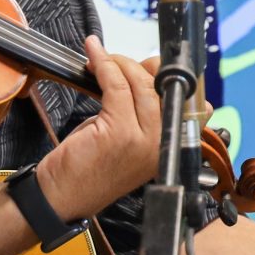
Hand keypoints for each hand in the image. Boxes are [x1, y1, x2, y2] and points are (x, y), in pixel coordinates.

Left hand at [38, 39, 160, 218]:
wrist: (63, 198)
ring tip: (101, 59)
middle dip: (139, 65)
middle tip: (116, 61)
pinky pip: (116, 86)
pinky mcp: (120, 132)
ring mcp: (145, 139)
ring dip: (119, 63)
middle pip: (164, 87)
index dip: (171, 78)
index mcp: (172, 146)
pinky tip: (94, 57)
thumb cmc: (92, 168)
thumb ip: (144, 112)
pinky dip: (104, 66)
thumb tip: (143, 73)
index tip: (148, 67)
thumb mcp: (129, 140)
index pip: (192, 102)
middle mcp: (165, 144)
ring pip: (141, 84)